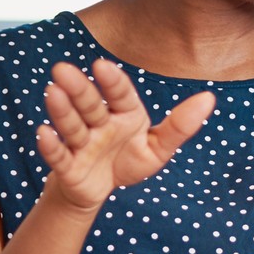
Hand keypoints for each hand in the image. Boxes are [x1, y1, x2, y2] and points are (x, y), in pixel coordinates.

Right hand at [34, 60, 213, 212]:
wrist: (100, 189)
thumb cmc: (129, 160)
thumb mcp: (158, 148)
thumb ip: (181, 126)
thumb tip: (210, 98)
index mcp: (125, 113)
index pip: (120, 94)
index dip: (111, 81)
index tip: (101, 65)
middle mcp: (100, 123)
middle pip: (89, 104)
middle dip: (78, 88)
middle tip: (62, 69)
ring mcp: (81, 143)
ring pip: (72, 125)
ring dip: (62, 110)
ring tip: (52, 91)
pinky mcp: (68, 166)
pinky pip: (59, 155)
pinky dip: (51, 146)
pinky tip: (43, 133)